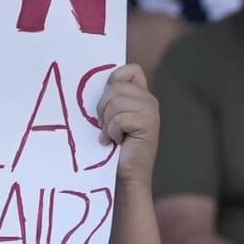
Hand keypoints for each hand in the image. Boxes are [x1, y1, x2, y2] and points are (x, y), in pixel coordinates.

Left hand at [96, 64, 159, 184]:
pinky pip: (119, 119)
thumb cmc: (114, 145)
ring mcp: (151, 111)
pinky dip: (112, 132)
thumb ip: (111, 97)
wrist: (126, 173)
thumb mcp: (111, 115)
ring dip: (107, 123)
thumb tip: (93, 80)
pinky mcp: (148, 124)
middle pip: (115, 88)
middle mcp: (149, 99)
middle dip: (103, 108)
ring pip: (116, 103)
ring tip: (112, 135)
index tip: (108, 103)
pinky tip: (116, 141)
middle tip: (105, 125)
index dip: (113, 82)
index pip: (129, 70)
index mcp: (141, 94)